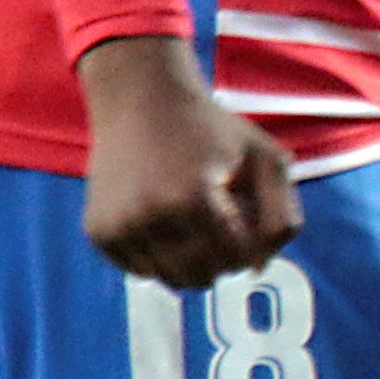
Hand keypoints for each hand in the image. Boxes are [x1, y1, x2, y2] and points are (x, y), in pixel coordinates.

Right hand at [77, 34, 301, 287]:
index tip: (243, 218)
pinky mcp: (99, 232)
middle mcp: (150, 217)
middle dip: (220, 258)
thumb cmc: (211, 129)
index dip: (247, 244)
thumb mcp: (265, 157)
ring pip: (169, 279)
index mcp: (193, 198)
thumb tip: (259, 269)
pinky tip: (163, 216)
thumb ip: (280, 216)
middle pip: (201, 277)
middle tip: (219, 221)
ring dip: (189, 260)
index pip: (235, 259)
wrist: (141, 99)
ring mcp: (119, 227)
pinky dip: (158, 255)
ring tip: (191, 216)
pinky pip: (140, 270)